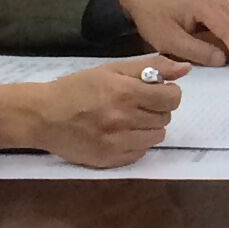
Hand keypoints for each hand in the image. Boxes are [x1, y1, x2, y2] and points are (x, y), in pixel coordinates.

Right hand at [0, 56, 182, 168]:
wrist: (43, 116)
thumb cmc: (77, 88)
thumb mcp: (111, 69)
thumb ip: (150, 67)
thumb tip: (185, 69)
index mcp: (126, 93)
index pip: (172, 98)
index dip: (168, 93)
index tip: (156, 92)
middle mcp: (124, 119)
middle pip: (165, 117)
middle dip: (156, 109)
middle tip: (137, 104)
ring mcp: (117, 143)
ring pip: (156, 137)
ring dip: (148, 127)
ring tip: (128, 119)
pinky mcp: (110, 160)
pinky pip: (140, 153)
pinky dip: (136, 144)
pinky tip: (119, 134)